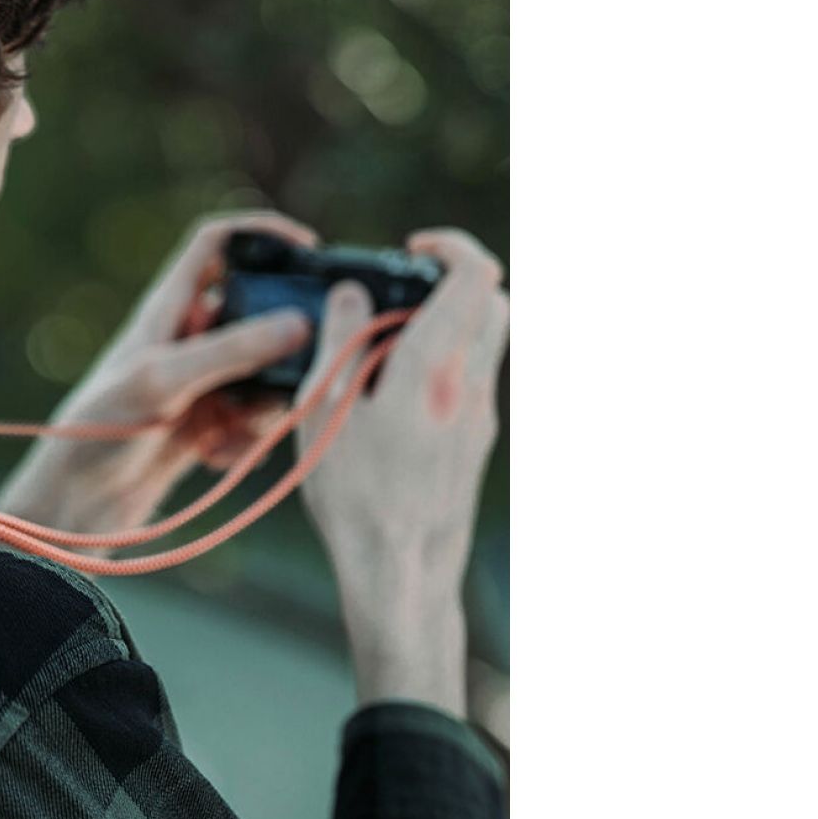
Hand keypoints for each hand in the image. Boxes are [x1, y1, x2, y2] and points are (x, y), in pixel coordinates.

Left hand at [0, 211, 318, 540]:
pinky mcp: (205, 425)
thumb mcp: (164, 381)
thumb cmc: (98, 431)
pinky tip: (219, 459)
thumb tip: (299, 323)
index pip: (216, 243)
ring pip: (263, 374)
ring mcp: (198, 382)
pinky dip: (248, 439)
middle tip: (300, 376)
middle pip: (258, 315)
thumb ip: (231, 350)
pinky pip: (252, 420)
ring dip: (267, 405)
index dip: (260, 231)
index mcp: (167, 308)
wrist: (74, 503)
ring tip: (240, 434)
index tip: (308, 243)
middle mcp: (185, 338)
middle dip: (282, 348)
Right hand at [296, 228, 508, 714]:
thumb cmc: (354, 496)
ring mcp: (481, 417)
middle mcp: (471, 387)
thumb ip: (338, 340)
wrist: (400, 571)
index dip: (451, 247)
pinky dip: (444, 364)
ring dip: (449, 324)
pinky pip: (472, 380)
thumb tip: (352, 294)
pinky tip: (393, 394)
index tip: (413, 247)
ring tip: (386, 346)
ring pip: (486, 342)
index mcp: (434, 369)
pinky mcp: (477, 443)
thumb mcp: (324, 410)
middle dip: (455, 282)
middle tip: (403, 290)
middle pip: (494, 304)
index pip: (475, 276)